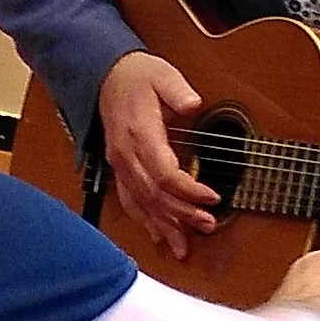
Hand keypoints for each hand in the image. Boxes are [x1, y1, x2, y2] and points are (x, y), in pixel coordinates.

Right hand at [97, 52, 218, 258]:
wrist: (106, 76)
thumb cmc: (138, 76)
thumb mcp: (162, 74)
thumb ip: (178, 90)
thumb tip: (193, 103)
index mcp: (140, 134)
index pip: (164, 173)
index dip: (189, 190)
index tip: (213, 197)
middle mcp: (126, 155)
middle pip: (154, 196)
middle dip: (182, 215)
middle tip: (208, 225)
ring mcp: (120, 165)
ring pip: (141, 205)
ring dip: (164, 226)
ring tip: (185, 246)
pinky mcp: (119, 168)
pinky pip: (129, 201)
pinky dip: (145, 221)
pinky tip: (158, 235)